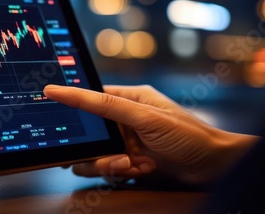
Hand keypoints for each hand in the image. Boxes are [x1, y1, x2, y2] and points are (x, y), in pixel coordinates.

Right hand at [43, 85, 258, 184]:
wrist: (215, 165)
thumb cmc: (188, 134)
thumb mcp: (145, 117)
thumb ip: (106, 105)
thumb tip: (70, 91)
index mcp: (127, 99)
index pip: (89, 98)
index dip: (71, 104)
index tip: (49, 102)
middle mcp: (123, 120)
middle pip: (88, 135)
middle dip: (97, 151)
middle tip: (114, 157)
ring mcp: (125, 142)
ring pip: (94, 156)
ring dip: (109, 164)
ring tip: (132, 165)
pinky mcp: (130, 160)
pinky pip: (109, 169)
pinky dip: (123, 173)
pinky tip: (143, 169)